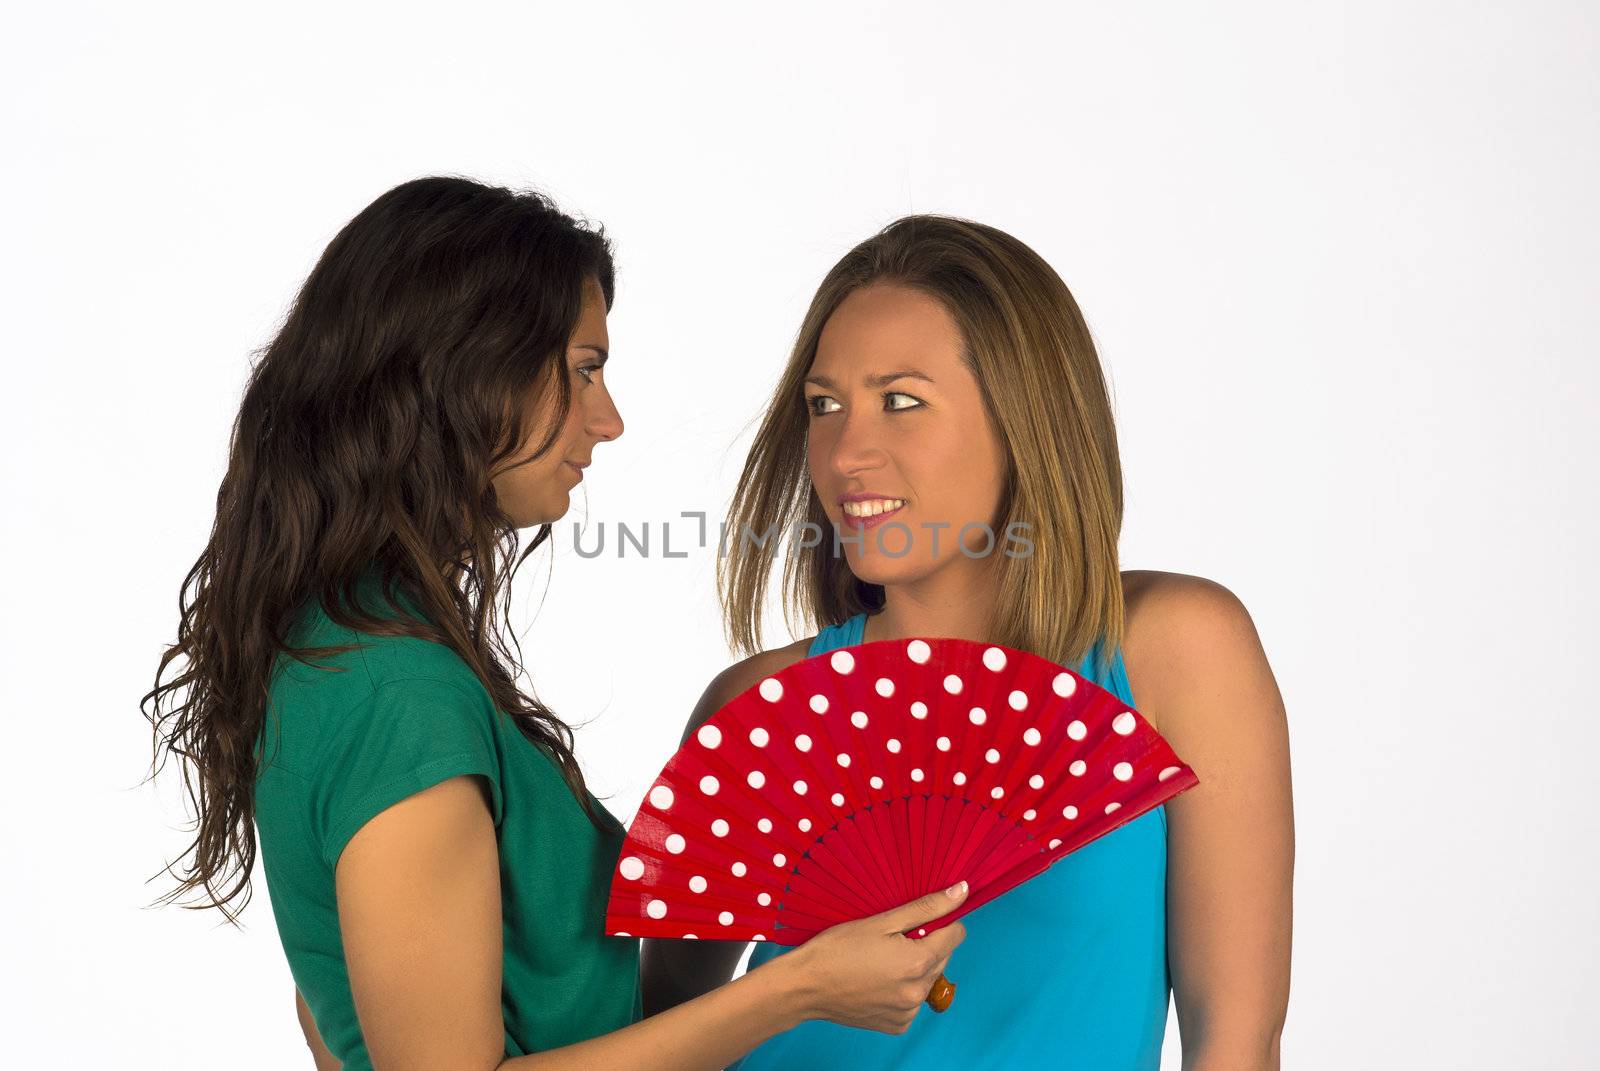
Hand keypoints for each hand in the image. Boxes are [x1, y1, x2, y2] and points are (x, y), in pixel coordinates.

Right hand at [787, 881, 968, 1034]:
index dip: (939, 922)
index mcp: (918, 962)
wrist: (805, 986)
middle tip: (891, 939)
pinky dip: (901, 989)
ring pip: (927, 979)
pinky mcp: (897, 1025)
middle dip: (925, 944)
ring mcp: (908, 1012)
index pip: (956, 934)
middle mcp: (918, 991)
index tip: (916, 920)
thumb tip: (961, 892)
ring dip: (914, 968)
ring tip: (880, 961)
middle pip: (942, 957)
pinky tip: (877, 980)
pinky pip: (912, 1001)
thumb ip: (926, 907)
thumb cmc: (837, 949)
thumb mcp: (882, 921)